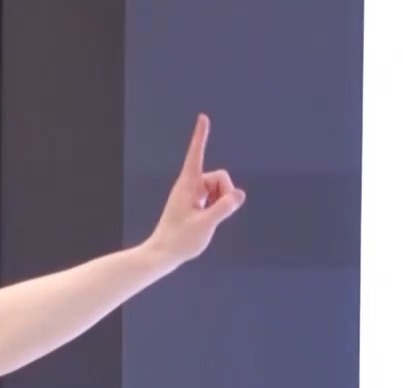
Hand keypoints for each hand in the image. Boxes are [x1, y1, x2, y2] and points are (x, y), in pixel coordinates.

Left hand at [145, 114, 244, 265]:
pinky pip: (216, 199)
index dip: (200, 136)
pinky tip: (206, 221)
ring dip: (221, 202)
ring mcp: (193, 194)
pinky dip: (217, 208)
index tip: (203, 117)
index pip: (196, 155)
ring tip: (206, 220)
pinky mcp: (196, 203)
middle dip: (225, 192)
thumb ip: (223, 209)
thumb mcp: (205, 224)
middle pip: (220, 177)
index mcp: (187, 185)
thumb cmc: (180, 240)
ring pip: (220, 189)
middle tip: (214, 213)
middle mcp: (190, 186)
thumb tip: (239, 194)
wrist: (163, 254)